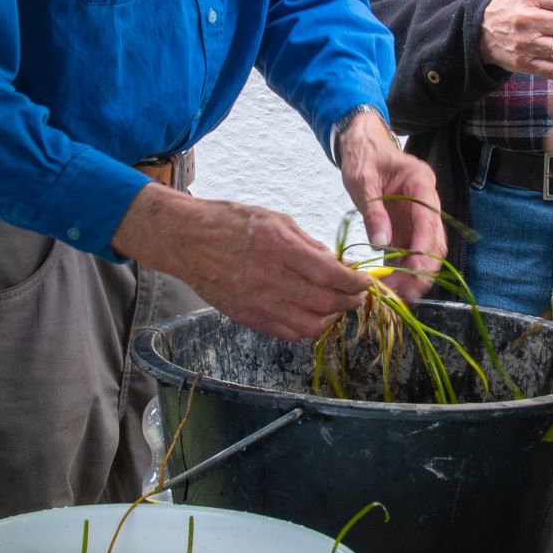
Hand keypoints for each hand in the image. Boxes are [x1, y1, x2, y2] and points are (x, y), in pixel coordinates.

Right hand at [114, 187, 370, 341]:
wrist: (186, 239)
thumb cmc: (229, 222)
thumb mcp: (274, 219)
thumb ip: (306, 244)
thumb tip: (333, 263)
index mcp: (278, 247)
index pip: (331, 274)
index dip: (356, 283)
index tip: (366, 282)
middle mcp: (269, 278)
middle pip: (325, 303)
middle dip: (349, 302)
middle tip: (356, 295)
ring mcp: (256, 302)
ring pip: (309, 326)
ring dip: (330, 318)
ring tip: (334, 307)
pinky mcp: (246, 317)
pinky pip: (286, 333)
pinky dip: (305, 328)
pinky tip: (309, 314)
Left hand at [337, 110, 445, 301]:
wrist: (362, 146)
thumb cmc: (363, 157)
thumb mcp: (363, 181)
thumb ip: (374, 212)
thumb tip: (382, 245)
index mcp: (421, 183)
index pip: (430, 220)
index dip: (425, 248)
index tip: (416, 271)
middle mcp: (427, 202)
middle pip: (435, 241)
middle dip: (424, 269)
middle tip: (407, 293)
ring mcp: (419, 216)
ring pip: (427, 251)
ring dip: (416, 275)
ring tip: (398, 296)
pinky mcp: (408, 227)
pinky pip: (411, 252)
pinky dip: (404, 270)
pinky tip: (392, 287)